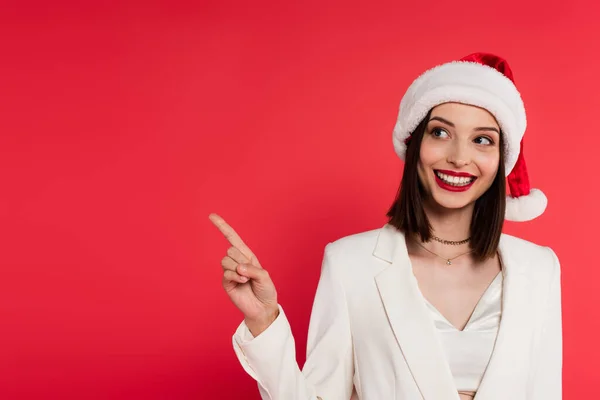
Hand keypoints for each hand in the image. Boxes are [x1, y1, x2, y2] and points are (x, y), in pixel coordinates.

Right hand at [209, 213, 278, 335]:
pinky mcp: (226, 282)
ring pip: (226, 260)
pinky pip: (226, 273)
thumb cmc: (266, 290)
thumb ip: (252, 269)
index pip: (232, 238)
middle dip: (242, 260)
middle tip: (250, 272)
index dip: (222, 226)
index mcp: (246, 255)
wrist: (262, 307)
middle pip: (230, 250)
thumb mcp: (265, 276)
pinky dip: (236, 277)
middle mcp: (237, 261)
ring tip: (246, 279)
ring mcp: (230, 271)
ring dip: (238, 269)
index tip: (211, 216)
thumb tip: (237, 267)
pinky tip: (242, 283)